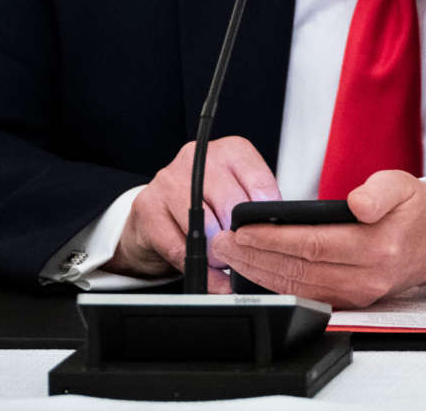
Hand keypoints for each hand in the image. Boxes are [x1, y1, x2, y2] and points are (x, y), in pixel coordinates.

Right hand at [103, 136, 280, 292]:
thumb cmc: (208, 204)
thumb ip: (258, 207)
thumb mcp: (238, 195)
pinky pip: (181, 246)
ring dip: (219, 253)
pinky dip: (201, 268)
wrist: (156, 215)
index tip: (268, 232)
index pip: (258, 179)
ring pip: (205, 225)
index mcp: (230, 151)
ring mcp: (169, 179)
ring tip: (226, 261)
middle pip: (230, 204)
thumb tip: (278, 234)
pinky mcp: (147, 206)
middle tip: (245, 254)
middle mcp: (198, 159)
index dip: (265, 212)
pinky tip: (211, 275)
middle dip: (240, 237)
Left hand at [212, 170, 425, 307]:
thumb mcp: (403, 185)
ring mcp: (359, 294)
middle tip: (224, 242)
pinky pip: (308, 296)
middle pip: (299, 269)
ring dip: (260, 274)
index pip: (314, 244)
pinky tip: (257, 272)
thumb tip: (358, 203)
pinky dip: (278, 285)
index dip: (274, 238)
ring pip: (299, 287)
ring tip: (231, 256)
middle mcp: (367, 277)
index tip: (244, 228)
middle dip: (256, 256)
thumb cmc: (415, 210)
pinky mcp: (353, 302)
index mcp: (378, 247)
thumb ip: (380, 191)